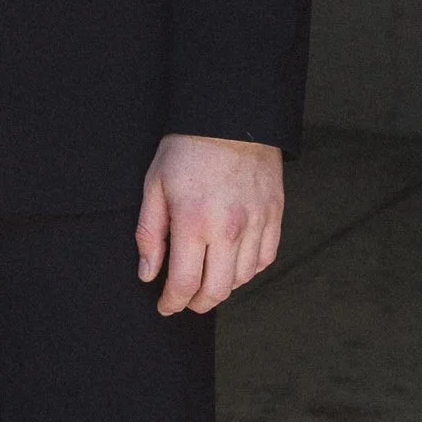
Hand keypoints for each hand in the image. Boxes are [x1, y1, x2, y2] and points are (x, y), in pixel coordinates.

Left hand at [136, 135, 283, 313]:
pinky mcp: (274, 215)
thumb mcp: (155, 184)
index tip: (164, 306)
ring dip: (221, 287)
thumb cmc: (187, 148)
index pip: (184, 283)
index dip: (172, 302)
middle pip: (216, 290)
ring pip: (241, 279)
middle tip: (184, 299)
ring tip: (205, 278)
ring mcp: (256, 223)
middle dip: (196, 303)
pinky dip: (247, 270)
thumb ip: (150, 233)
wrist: (231, 115)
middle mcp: (228, 228)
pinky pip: (264, 260)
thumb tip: (148, 273)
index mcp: (193, 221)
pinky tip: (232, 264)